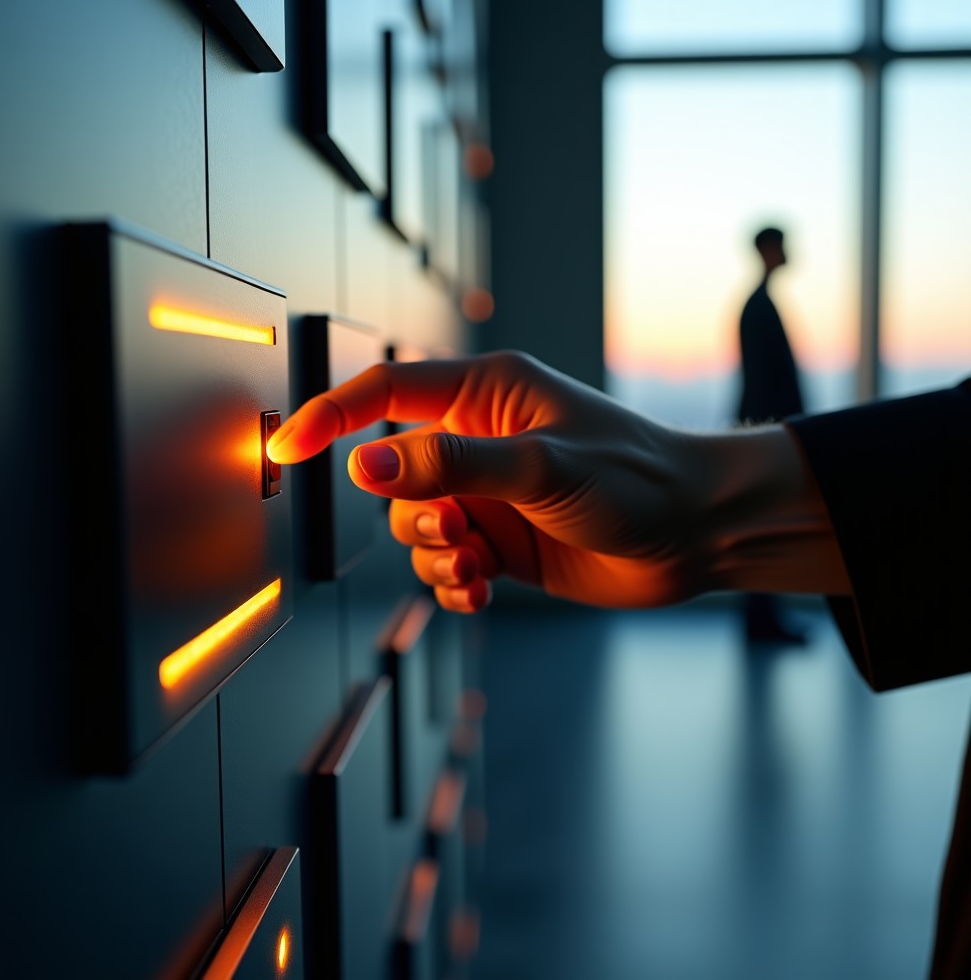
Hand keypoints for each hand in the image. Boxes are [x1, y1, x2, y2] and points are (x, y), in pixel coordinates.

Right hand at [267, 351, 847, 611]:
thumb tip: (365, 464)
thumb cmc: (637, 478)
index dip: (332, 415)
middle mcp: (480, 442)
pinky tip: (481, 592)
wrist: (695, 534)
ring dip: (434, 554)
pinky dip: (452, 583)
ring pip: (415, 525)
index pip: (387, 392)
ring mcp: (489, 493)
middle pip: (395, 474)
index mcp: (486, 396)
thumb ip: (451, 465)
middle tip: (458, 531)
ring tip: (478, 566)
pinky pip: (446, 563)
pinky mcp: (501, 540)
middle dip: (413, 512)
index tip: (290, 447)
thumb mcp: (542, 465)